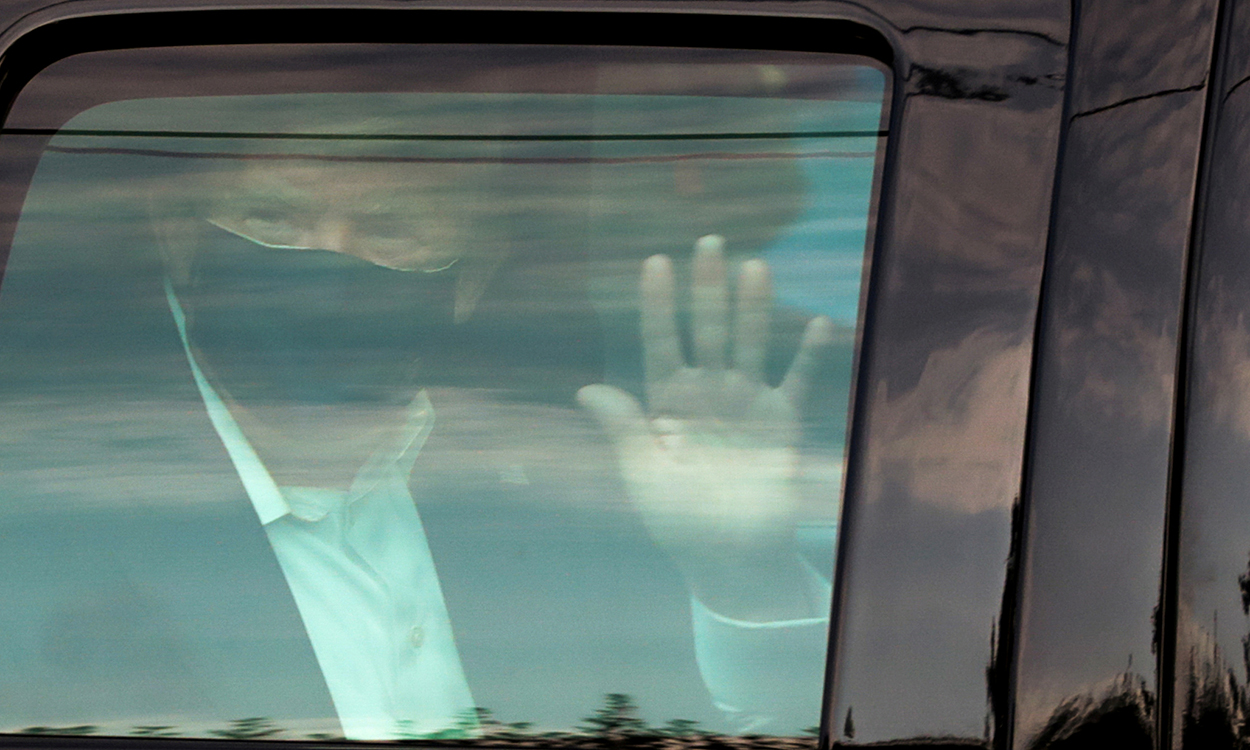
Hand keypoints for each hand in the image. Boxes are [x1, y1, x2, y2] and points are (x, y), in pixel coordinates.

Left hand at [578, 235, 833, 619]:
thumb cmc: (679, 521)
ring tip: (754, 266)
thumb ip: (624, 429)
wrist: (732, 556)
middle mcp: (707, 393)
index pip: (660, 341)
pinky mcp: (782, 421)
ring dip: (753, 306)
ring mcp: (746, 402)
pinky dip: (809, 354)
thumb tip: (586, 389)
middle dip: (707, 287)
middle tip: (709, 242)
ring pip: (750, 342)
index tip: (656, 262)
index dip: (658, 304)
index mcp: (667, 403)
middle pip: (707, 329)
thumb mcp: (644, 476)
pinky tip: (819, 322)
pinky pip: (797, 379)